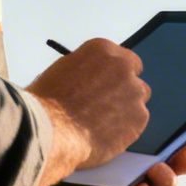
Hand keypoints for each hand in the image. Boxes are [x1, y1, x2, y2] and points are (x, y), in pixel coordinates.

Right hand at [26, 39, 149, 182]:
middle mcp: (122, 66)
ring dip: (126, 109)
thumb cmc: (46, 103)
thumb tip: (87, 80)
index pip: (119, 57)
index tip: (108, 84)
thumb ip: (82, 71)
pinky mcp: (139, 118)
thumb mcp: (60, 73)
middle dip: (124, 89)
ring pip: (138, 100)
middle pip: (133, 76)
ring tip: (104, 124)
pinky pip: (137, 122)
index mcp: (102, 50)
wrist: (52, 131)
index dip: (113, 73)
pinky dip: (126, 129)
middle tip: (108, 105)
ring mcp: (134, 92)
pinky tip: (107, 136)